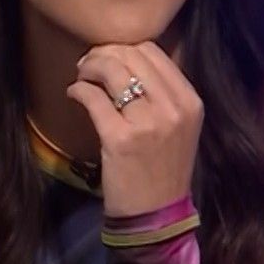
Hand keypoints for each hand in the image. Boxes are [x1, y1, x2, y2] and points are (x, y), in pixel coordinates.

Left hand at [64, 41, 202, 217]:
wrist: (156, 215)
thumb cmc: (163, 168)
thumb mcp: (180, 126)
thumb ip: (163, 93)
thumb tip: (125, 58)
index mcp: (190, 101)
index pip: (153, 51)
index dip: (124, 47)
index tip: (108, 57)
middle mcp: (173, 108)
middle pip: (130, 56)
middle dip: (103, 53)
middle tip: (88, 65)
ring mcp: (148, 123)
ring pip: (112, 71)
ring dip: (89, 68)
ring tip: (81, 77)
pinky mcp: (120, 138)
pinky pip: (93, 98)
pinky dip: (78, 90)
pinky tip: (74, 94)